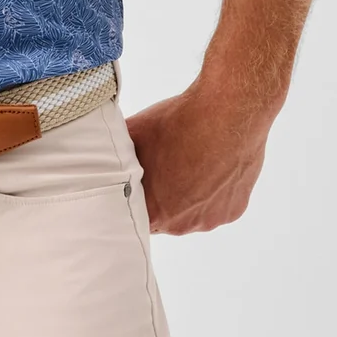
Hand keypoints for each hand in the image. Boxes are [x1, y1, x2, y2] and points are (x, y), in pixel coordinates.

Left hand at [124, 84, 270, 234]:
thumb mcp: (134, 133)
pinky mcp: (233, 210)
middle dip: (160, 197)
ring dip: (187, 196)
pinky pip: (216, 206)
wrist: (227, 112)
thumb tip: (103, 153)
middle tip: (162, 169)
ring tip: (187, 164)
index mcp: (153, 211)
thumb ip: (117, 154)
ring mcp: (210, 219)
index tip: (135, 185)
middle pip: (163, 218)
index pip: (134, 217)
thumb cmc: (179, 122)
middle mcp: (181, 224)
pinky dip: (212, 192)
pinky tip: (209, 166)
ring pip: (191, 213)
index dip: (133, 200)